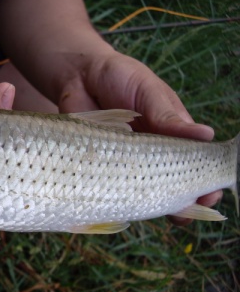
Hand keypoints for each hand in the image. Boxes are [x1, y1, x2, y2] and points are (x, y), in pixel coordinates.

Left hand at [51, 49, 221, 224]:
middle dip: (184, 198)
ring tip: (169, 216)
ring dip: (156, 204)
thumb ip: (168, 114)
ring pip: (143, 188)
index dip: (204, 178)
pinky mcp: (99, 163)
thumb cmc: (119, 76)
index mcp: (168, 132)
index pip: (193, 160)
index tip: (212, 193)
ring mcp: (124, 159)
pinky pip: (112, 185)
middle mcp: (149, 150)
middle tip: (190, 210)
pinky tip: (129, 208)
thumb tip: (206, 136)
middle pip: (170, 180)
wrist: (78, 76)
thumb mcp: (147, 90)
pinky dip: (121, 198)